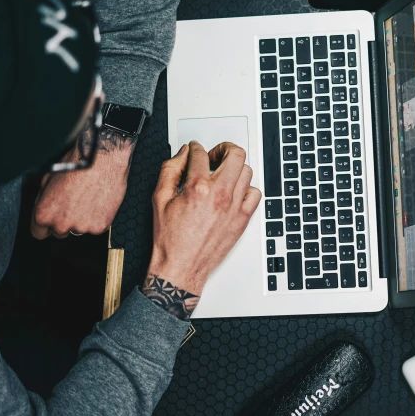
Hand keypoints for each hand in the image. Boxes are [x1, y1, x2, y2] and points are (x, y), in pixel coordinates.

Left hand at [31, 129, 135, 238]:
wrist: (102, 159)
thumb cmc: (76, 164)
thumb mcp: (48, 179)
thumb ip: (43, 200)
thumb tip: (44, 208)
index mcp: (44, 214)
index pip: (39, 233)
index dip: (47, 223)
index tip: (54, 216)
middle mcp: (61, 225)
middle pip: (60, 232)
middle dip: (65, 220)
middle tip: (75, 201)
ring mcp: (81, 228)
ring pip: (80, 229)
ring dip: (83, 218)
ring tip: (89, 197)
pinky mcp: (99, 227)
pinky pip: (96, 226)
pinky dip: (99, 217)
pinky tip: (99, 200)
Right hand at [144, 141, 260, 306]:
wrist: (181, 267)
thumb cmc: (170, 239)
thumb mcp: (159, 199)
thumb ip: (170, 170)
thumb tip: (182, 154)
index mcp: (197, 187)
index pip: (201, 153)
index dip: (195, 147)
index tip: (195, 150)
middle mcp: (220, 195)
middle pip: (235, 154)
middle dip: (223, 148)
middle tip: (215, 156)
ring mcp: (234, 207)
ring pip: (247, 171)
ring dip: (234, 167)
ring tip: (223, 173)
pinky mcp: (242, 219)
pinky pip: (255, 193)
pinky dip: (246, 188)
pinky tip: (234, 192)